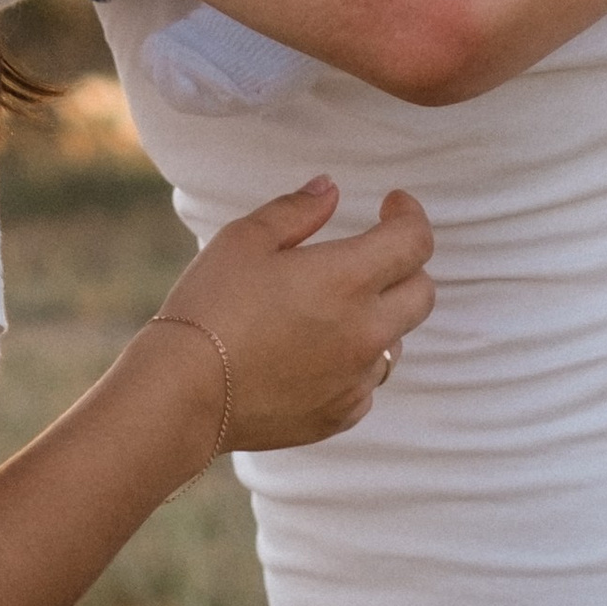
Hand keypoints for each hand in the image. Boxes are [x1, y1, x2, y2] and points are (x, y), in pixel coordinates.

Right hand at [147, 180, 433, 455]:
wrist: (185, 393)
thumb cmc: (210, 306)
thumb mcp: (245, 239)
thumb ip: (296, 209)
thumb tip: (330, 189)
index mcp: (347, 280)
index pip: (414, 242)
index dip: (410, 215)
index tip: (392, 204)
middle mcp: (366, 332)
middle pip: (422, 293)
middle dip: (406, 265)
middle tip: (373, 252)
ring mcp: (356, 380)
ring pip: (395, 341)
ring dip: (379, 317)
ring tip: (332, 306)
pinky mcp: (340, 415)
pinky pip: (366, 383)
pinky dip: (354, 362)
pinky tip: (316, 352)